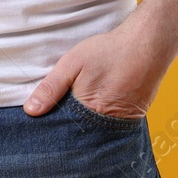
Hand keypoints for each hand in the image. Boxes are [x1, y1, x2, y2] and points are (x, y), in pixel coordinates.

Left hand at [22, 13, 176, 118]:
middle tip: (62, 122)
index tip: (45, 129)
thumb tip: (31, 111)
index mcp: (90, 111)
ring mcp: (125, 121)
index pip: (66, 131)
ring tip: (81, 114)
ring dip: (88, 126)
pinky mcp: (136, 116)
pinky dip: (104, 121)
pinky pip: (115, 126)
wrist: (147, 43)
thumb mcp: (72, 64)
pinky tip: (98, 109)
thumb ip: (51, 88)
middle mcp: (109, 123)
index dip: (55, 129)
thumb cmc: (108, 51)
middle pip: (83, 134)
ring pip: (99, 131)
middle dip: (71, 131)